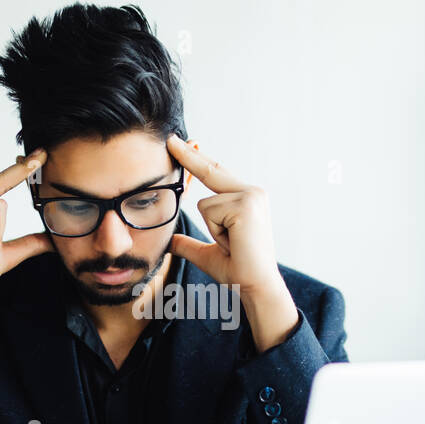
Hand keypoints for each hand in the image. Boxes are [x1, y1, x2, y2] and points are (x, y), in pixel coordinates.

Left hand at [165, 134, 298, 351]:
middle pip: (211, 171)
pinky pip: (210, 212)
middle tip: (168, 137)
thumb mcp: (207, 253)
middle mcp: (252, 192)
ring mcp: (251, 196)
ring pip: (206, 204)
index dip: (195, 160)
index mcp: (247, 199)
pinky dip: (216, 231)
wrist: (255, 285)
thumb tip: (171, 242)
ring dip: (212, 229)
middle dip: (189, 157)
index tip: (178, 143)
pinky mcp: (246, 205)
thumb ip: (189, 244)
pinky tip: (234, 241)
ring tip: (231, 243)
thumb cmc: (237, 270)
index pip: (215, 175)